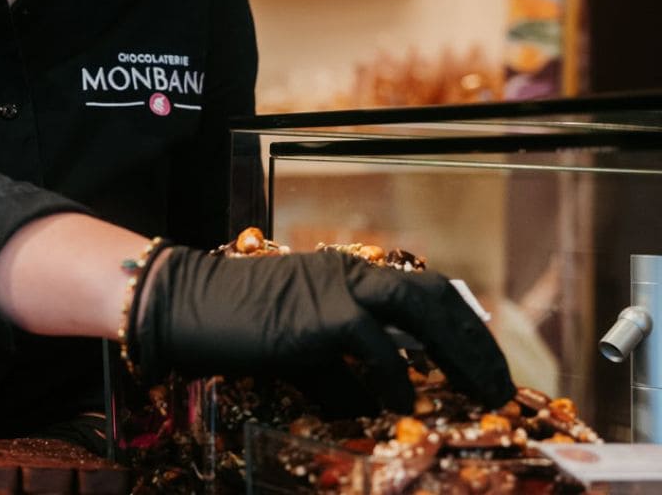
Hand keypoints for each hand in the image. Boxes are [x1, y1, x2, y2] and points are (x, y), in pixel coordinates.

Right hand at [131, 248, 514, 413]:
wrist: (182, 304)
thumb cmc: (231, 325)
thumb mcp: (296, 351)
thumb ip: (337, 372)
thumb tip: (371, 408)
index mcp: (346, 275)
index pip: (424, 291)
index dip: (462, 327)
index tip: (485, 365)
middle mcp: (349, 273)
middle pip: (435, 297)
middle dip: (474, 342)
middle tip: (499, 385)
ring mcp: (335, 289)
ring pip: (419, 309)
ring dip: (457, 353)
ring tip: (479, 393)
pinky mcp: (319, 315)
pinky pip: (374, 346)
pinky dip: (396, 378)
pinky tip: (404, 403)